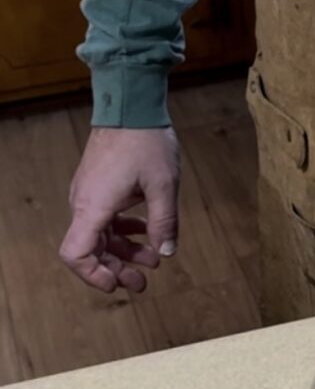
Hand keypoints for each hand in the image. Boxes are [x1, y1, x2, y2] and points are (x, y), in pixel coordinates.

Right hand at [61, 127, 180, 293]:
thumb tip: (166, 253)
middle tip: (143, 282)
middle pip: (91, 249)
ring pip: (101, 234)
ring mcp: (89, 193)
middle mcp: (84, 202)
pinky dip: (123, 229)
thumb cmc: (145, 141)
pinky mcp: (97, 184)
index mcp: (94, 207)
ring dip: (124, 250)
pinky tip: (147, 231)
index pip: (75, 253)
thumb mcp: (164, 184)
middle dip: (116, 269)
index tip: (117, 284)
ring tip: (154, 259)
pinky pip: (105, 217)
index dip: (93, 275)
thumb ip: (164, 222)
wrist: (131, 104)